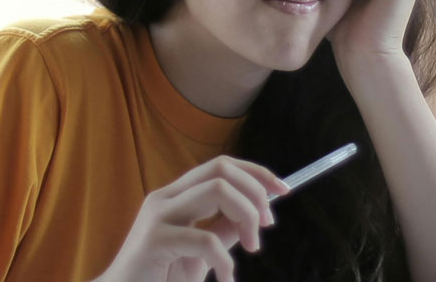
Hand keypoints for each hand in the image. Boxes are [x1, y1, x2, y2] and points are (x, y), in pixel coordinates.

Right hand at [96, 156, 289, 281]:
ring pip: (217, 190)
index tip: (282, 190)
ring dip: (246, 216)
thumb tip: (256, 215)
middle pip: (221, 169)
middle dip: (255, 191)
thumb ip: (223, 230)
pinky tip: (226, 278)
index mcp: (175, 195)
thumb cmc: (160, 279)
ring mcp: (157, 216)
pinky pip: (204, 240)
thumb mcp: (201, 253)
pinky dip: (225, 261)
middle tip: (267, 225)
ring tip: (252, 247)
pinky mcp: (153, 242)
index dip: (256, 173)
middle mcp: (165, 197)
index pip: (222, 165)